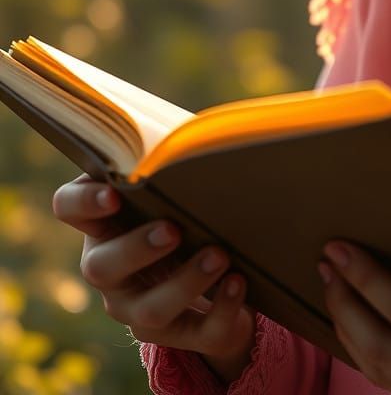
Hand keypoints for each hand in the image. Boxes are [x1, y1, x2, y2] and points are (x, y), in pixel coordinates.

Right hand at [52, 173, 255, 378]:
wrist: (219, 275)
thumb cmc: (192, 211)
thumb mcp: (180, 188)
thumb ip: (178, 165)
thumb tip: (205, 137)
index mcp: (105, 224)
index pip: (71, 207)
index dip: (84, 202)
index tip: (113, 192)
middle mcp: (111, 270)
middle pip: (103, 267)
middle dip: (137, 248)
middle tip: (173, 229)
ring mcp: (138, 308)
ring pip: (149, 309)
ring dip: (185, 282)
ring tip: (219, 256)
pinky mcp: (180, 334)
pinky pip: (198, 332)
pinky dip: (221, 308)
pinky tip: (240, 282)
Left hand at [318, 240, 390, 394]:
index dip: (371, 282)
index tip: (344, 249)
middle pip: (378, 346)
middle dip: (345, 302)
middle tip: (326, 258)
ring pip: (375, 369)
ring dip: (345, 325)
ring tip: (329, 281)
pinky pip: (387, 382)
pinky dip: (360, 351)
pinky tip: (352, 322)